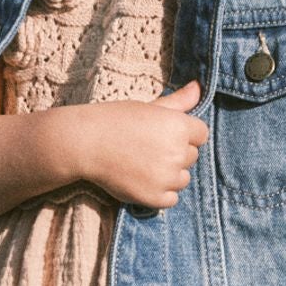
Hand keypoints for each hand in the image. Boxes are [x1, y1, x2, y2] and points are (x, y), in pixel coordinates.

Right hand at [71, 80, 208, 210]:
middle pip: (192, 156)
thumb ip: (178, 100)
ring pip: (183, 178)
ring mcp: (167, 177)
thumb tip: (198, 87)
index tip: (163, 133)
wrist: (85, 144)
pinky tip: (143, 180)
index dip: (184, 133)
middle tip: (148, 148)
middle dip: (176, 153)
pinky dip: (161, 193)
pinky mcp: (155, 197)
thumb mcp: (148, 106)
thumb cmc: (114, 120)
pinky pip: (172, 199)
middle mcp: (177, 152)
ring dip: (170, 174)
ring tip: (144, 164)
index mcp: (179, 126)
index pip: (201, 134)